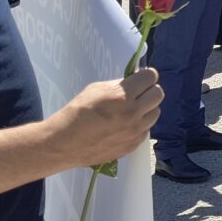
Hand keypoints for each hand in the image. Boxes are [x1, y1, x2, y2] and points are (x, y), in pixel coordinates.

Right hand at [47, 68, 163, 168]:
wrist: (63, 143)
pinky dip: (139, 125)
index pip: (151, 77)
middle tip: (137, 93)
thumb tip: (135, 81)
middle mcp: (133, 113)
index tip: (140, 78)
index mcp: (123, 95)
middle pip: (158, 94)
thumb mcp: (97, 89)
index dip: (146, 76)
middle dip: (149, 90)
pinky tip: (125, 126)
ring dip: (146, 109)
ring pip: (155, 113)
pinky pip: (146, 129)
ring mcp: (135, 131)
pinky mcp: (133, 145)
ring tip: (131, 110)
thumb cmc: (77, 112)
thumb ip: (119, 85)